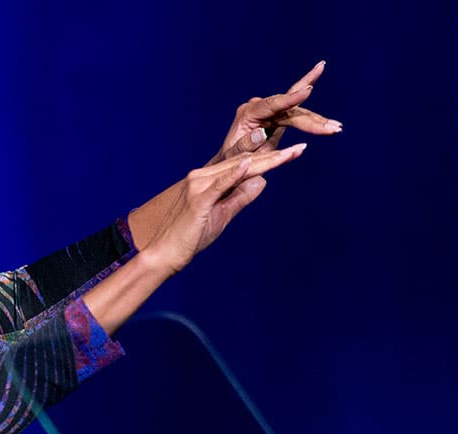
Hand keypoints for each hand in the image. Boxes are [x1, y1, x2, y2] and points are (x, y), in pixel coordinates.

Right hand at [145, 144, 307, 273]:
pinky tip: (248, 165)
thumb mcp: (223, 214)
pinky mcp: (197, 200)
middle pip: (244, 162)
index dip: (271, 159)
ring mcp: (198, 186)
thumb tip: (261, 181)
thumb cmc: (191, 237)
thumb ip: (240, 197)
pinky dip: (234, 175)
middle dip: (274, 156)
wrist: (165, 253)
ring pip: (237, 169)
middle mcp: (202, 176)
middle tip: (301, 147)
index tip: (296, 152)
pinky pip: (218, 184)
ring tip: (289, 154)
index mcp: (209, 179)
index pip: (245, 165)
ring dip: (264, 161)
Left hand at [207, 61, 341, 164]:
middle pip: (290, 110)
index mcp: (248, 113)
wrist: (230, 160)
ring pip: (297, 111)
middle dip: (312, 120)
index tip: (308, 91)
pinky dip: (309, 91)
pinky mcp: (277, 114)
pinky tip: (320, 68)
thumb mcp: (234, 156)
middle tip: (333, 128)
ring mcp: (269, 109)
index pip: (272, 104)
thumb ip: (246, 145)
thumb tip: (261, 133)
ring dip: (317, 120)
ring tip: (336, 128)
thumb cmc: (229, 160)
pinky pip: (296, 104)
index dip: (291, 99)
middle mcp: (259, 106)